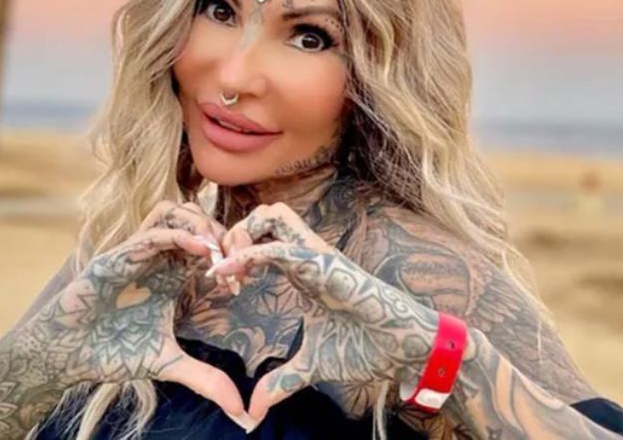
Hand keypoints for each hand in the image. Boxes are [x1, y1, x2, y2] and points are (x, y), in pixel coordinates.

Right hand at [4, 201, 256, 430]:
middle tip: (240, 258)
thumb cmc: (113, 354)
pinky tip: (201, 251)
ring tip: (219, 251)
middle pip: (196, 219)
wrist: (67, 356)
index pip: (208, 245)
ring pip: (174, 212)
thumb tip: (240, 412)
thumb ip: (206, 380)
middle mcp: (156, 258)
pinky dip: (179, 235)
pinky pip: (152, 232)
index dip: (231, 254)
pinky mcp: (117, 255)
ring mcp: (136, 253)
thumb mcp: (169, 365)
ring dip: (201, 224)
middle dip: (223, 234)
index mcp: (171, 275)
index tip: (243, 279)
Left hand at [208, 203, 440, 422]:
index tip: (221, 285)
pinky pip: (282, 247)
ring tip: (229, 268)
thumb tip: (255, 409)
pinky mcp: (325, 265)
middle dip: (234, 233)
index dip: (235, 254)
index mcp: (301, 270)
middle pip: (265, 214)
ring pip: (273, 214)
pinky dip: (252, 254)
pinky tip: (232, 273)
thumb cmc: (364, 348)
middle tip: (223, 270)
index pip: (263, 238)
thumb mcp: (310, 366)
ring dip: (243, 234)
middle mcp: (307, 255)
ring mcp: (317, 256)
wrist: (401, 350)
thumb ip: (281, 381)